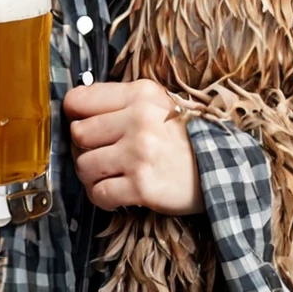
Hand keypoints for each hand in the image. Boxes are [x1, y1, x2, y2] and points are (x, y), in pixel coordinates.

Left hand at [62, 78, 203, 215]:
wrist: (219, 166)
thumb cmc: (181, 134)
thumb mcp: (155, 102)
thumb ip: (120, 100)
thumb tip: (77, 107)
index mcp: (139, 95)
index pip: (79, 100)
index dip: (73, 114)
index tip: (80, 123)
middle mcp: (138, 120)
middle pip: (78, 134)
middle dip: (82, 147)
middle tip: (97, 152)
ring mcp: (139, 154)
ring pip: (84, 165)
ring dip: (90, 174)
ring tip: (107, 173)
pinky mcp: (142, 186)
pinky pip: (99, 194)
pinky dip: (101, 196)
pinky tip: (114, 192)